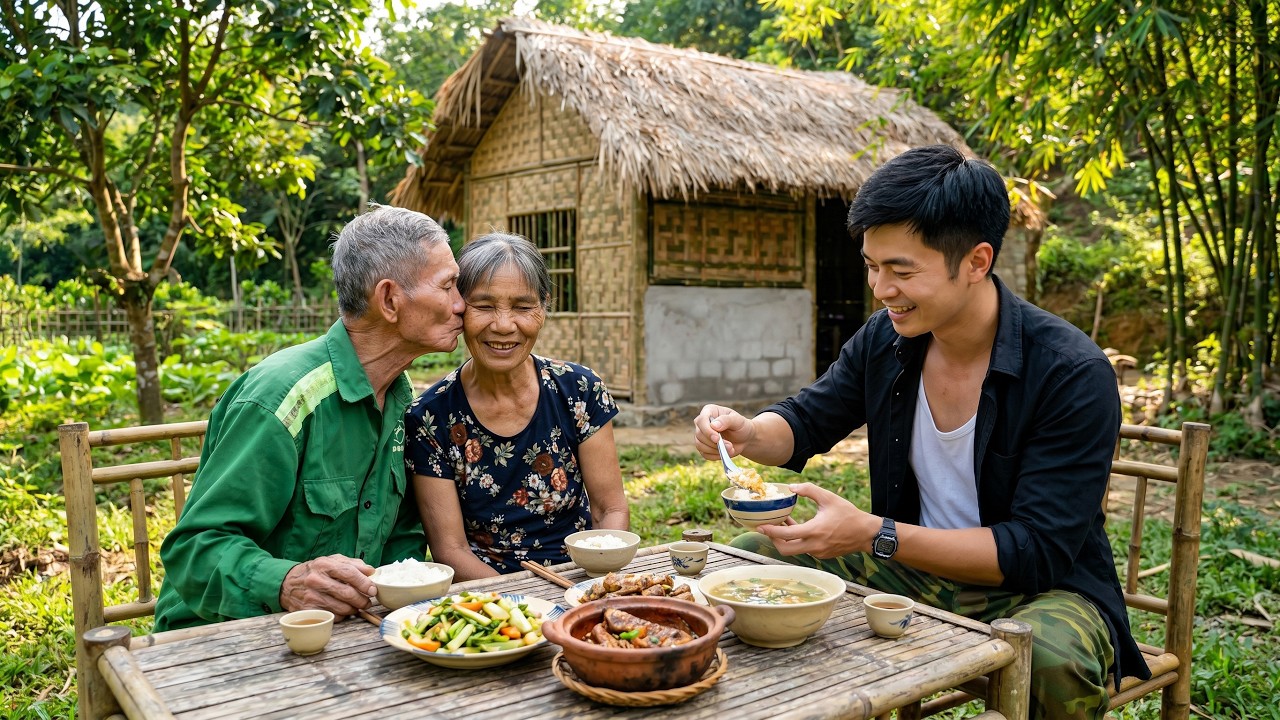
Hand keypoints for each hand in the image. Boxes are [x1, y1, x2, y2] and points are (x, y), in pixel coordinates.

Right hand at [280, 554, 375, 615]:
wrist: (287, 583)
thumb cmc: (315, 571)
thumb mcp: (332, 561)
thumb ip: (353, 564)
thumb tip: (371, 571)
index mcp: (324, 564)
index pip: (349, 573)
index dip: (364, 583)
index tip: (373, 590)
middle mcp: (316, 580)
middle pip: (347, 593)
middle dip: (362, 600)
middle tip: (368, 602)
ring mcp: (311, 596)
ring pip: (342, 608)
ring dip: (354, 609)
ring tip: (357, 606)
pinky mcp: (308, 610)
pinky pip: (332, 617)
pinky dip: (342, 615)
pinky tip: (342, 610)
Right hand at [693, 405, 752, 460]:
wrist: (744, 438)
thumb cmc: (741, 426)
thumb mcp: (738, 420)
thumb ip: (726, 420)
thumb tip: (713, 425)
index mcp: (709, 411)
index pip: (701, 420)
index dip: (707, 431)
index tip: (717, 439)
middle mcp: (702, 423)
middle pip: (699, 434)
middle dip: (714, 443)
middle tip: (730, 445)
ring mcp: (701, 435)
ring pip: (699, 445)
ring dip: (715, 450)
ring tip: (730, 449)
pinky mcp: (704, 447)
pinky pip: (704, 454)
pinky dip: (715, 456)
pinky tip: (725, 453)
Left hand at [758, 483, 875, 558]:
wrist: (866, 533)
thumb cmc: (848, 514)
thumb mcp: (828, 498)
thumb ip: (809, 490)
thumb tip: (791, 487)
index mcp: (814, 531)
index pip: (786, 536)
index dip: (770, 531)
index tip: (760, 526)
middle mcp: (814, 546)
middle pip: (785, 550)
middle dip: (773, 540)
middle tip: (769, 528)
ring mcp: (818, 553)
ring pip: (794, 550)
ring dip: (786, 539)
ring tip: (785, 523)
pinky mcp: (822, 555)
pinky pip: (804, 549)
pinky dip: (797, 541)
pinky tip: (798, 528)